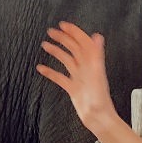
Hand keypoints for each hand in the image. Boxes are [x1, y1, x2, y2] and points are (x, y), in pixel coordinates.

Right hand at [36, 20, 117, 135]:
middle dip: (63, 38)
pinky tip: (42, 68)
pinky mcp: (73, 88)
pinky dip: (50, 72)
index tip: (63, 25)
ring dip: (56, 51)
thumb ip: (97, 55)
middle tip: (51, 31)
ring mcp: (78, 77)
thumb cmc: (100, 99)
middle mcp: (85, 68)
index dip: (74, 32)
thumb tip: (97, 37)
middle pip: (73, 48)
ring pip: (66, 60)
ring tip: (45, 44)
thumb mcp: (98, 74)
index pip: (83, 42)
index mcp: (92, 62)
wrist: (98, 118)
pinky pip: (59, 77)